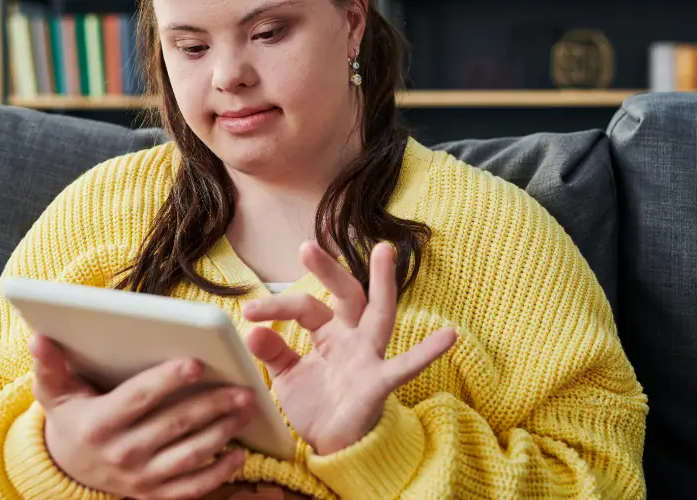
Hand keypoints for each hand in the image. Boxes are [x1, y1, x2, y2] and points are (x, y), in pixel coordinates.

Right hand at [30, 334, 252, 499]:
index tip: (196, 363)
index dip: (167, 381)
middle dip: (212, 405)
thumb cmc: (71, 415)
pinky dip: (219, 473)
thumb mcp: (54, 390)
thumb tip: (39, 337)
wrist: (68, 465)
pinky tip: (240, 453)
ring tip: (246, 408)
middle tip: (242, 387)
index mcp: (100, 423)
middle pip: (174, 425)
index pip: (139, 398)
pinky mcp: (154, 493)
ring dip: (223, 432)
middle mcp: (121, 453)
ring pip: (190, 455)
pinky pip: (192, 487)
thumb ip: (50, 364)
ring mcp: (140, 478)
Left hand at [241, 241, 456, 455]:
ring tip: (385, 250)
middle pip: (345, 295)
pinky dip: (427, 353)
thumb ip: (273, 352)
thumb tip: (251, 331)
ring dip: (382, 283)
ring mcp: (369, 357)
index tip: (247, 312)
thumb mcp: (287, 376)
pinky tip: (448, 336)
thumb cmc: (317, 405)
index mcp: (329, 332)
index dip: (275, 307)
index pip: (304, 306)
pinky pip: (405, 367)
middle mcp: (352, 337)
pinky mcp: (380, 383)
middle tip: (306, 248)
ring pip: (379, 314)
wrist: (334, 449)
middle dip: (328, 270)